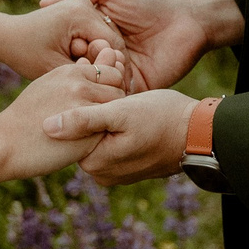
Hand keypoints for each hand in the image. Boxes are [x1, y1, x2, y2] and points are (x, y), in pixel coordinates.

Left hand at [0, 0, 126, 82]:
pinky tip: (86, 66)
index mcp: (81, 13)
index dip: (115, 69)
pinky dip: (93, 49)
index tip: (117, 91)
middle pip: (111, 39)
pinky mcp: (79, 8)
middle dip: (109, 63)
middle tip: (108, 88)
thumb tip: (116, 74)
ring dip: (101, 57)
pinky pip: (95, 32)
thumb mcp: (56, 67)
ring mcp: (82, 2)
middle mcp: (85, 3)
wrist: (7, 36)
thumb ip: (88, 70)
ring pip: (105, 36)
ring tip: (95, 79)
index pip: (113, 45)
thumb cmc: (26, 54)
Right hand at [0, 49, 127, 178]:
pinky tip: (91, 141)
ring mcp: (84, 108)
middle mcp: (80, 85)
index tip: (100, 99)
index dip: (111, 84)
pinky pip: (110, 130)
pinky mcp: (88, 132)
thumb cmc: (26, 116)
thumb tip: (94, 66)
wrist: (4, 143)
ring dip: (112, 117)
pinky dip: (106, 134)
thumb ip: (74, 76)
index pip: (111, 70)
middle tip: (102, 116)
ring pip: (118, 108)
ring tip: (97, 128)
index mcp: (70, 71)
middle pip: (119, 87)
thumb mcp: (48, 86)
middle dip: (116, 99)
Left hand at [44, 88, 197, 185]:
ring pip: (101, 132)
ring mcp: (118, 171)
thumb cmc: (162, 119)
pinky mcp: (131, 164)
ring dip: (107, 109)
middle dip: (93, 103)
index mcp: (95, 163)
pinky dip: (119, 121)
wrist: (201, 134)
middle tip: (106, 76)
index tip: (89, 75)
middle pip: (86, 131)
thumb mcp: (121, 114)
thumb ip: (83, 121)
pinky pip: (115, 139)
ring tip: (123, 87)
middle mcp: (103, 173)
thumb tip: (46, 127)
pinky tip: (133, 102)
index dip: (80, 98)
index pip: (71, 129)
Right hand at [49, 0, 239, 92]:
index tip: (58, 51)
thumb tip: (43, 2)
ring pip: (99, 88)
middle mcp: (107, 55)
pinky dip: (109, 101)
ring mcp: (122, 73)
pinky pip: (120, 100)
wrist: (189, 16)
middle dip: (75, 74)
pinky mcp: (138, 88)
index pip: (72, 49)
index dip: (63, 52)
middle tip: (71, 73)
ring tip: (85, 84)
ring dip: (91, 88)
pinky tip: (97, 100)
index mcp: (98, 34)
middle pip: (83, 71)